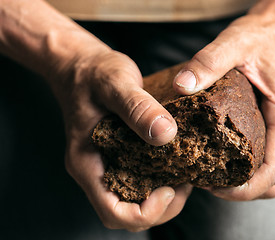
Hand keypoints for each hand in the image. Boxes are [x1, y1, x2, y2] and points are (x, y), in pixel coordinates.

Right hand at [53, 48, 191, 230]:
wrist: (83, 66)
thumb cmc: (94, 73)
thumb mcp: (115, 83)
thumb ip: (137, 107)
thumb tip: (166, 134)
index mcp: (87, 162)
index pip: (114, 213)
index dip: (147, 212)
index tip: (170, 188)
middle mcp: (97, 170)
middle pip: (128, 213)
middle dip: (162, 207)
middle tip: (185, 180)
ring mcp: (108, 164)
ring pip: (136, 200)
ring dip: (165, 196)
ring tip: (186, 171)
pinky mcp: (119, 155)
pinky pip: (140, 180)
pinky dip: (161, 178)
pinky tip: (177, 160)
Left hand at [173, 13, 274, 199]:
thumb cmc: (263, 37)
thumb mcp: (234, 43)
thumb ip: (208, 62)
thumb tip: (183, 86)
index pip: (272, 171)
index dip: (244, 189)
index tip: (214, 188)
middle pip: (273, 181)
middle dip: (241, 190)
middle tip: (207, 183)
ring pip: (271, 174)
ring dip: (244, 182)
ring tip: (211, 175)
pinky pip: (267, 160)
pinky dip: (248, 169)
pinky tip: (222, 159)